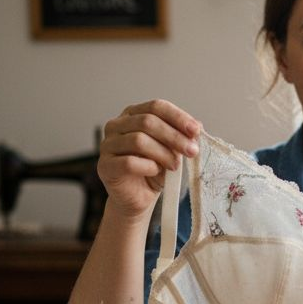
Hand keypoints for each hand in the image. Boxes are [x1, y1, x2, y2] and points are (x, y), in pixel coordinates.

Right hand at [99, 99, 200, 219]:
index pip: (156, 107)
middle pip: (147, 121)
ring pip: (138, 140)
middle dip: (174, 136)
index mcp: (133, 114)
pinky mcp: (105, 166)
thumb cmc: (153, 170)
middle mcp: (116, 125)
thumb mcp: (171, 150)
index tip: (195, 130)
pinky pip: (128, 162)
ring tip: (175, 165)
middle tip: (191, 151)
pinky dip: (147, 166)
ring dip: (163, 153)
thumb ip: (181, 136)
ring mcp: (107, 145)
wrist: (138, 197)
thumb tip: (197, 126)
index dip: (178, 117)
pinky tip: (155, 171)